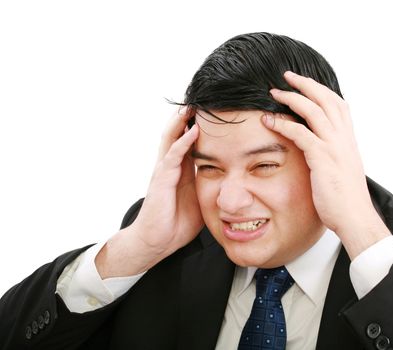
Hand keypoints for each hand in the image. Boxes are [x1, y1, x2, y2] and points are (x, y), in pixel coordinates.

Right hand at [96, 108, 202, 277]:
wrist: (157, 241)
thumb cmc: (177, 222)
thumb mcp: (201, 200)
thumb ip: (212, 187)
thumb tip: (235, 182)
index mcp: (182, 170)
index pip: (191, 141)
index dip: (201, 126)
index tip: (215, 111)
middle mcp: (172, 166)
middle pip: (179, 133)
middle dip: (189, 117)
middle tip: (203, 99)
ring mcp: (165, 171)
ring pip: (173, 138)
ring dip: (183, 121)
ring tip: (194, 103)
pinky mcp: (161, 180)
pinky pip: (173, 157)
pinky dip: (183, 142)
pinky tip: (193, 130)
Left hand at [264, 71, 389, 258]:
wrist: (355, 217)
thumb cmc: (346, 200)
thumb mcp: (342, 170)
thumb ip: (333, 155)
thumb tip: (322, 150)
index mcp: (348, 140)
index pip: (337, 104)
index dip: (321, 90)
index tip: (305, 83)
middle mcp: (343, 138)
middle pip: (326, 99)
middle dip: (306, 84)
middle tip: (287, 76)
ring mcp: (334, 147)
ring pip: (313, 111)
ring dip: (292, 98)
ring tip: (274, 93)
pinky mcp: (322, 158)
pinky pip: (301, 134)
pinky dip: (284, 124)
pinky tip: (270, 121)